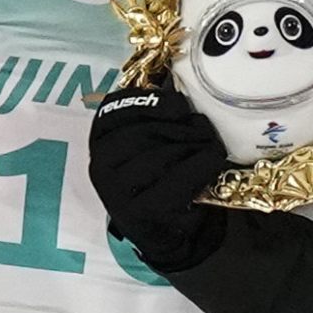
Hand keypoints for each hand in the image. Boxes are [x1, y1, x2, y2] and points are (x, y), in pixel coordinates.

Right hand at [89, 79, 231, 272]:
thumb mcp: (150, 143)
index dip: (152, 101)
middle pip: (145, 130)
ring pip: (162, 154)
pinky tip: (213, 161)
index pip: (118, 107)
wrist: (165, 233)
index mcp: (99, 140)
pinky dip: (202, 165)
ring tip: (210, 145)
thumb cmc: (161, 178)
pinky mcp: (140, 212)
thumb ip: (154, 116)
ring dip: (194, 145)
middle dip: (182, 126)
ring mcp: (116, 191)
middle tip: (204, 129)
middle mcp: (100, 164)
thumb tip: (179, 78)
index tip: (179, 106)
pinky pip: (177, 178)